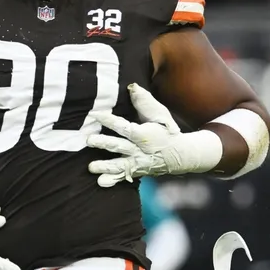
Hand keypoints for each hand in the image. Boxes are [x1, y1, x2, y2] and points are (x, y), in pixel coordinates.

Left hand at [87, 84, 221, 187]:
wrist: (180, 155)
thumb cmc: (166, 131)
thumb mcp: (160, 115)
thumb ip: (145, 102)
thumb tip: (132, 87)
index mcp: (144, 135)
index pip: (124, 127)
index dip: (110, 120)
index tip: (95, 114)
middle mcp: (139, 150)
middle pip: (119, 146)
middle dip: (104, 143)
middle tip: (89, 140)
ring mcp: (137, 163)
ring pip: (119, 165)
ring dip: (105, 166)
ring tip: (91, 167)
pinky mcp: (135, 171)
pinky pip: (123, 177)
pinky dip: (113, 181)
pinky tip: (101, 182)